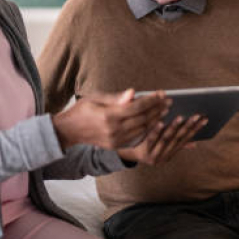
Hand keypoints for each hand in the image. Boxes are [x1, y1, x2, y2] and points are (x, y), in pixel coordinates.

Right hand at [52, 89, 169, 149]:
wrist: (70, 130)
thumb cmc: (82, 109)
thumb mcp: (96, 97)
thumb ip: (116, 97)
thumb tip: (133, 93)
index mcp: (108, 115)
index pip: (137, 107)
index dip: (151, 100)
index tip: (162, 94)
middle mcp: (113, 129)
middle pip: (143, 119)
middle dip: (158, 109)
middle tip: (169, 102)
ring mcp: (115, 139)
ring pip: (142, 129)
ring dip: (156, 119)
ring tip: (164, 110)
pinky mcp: (116, 145)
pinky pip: (136, 136)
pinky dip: (147, 128)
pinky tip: (154, 121)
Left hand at [117, 114, 206, 165]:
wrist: (125, 154)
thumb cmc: (144, 145)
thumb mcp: (160, 145)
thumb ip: (176, 143)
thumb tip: (195, 144)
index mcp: (170, 153)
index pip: (186, 139)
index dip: (196, 129)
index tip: (204, 118)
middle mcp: (164, 157)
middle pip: (178, 138)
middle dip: (189, 126)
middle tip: (197, 115)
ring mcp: (155, 156)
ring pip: (166, 139)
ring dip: (175, 127)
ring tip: (181, 116)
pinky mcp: (144, 154)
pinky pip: (150, 140)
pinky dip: (156, 130)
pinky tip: (160, 122)